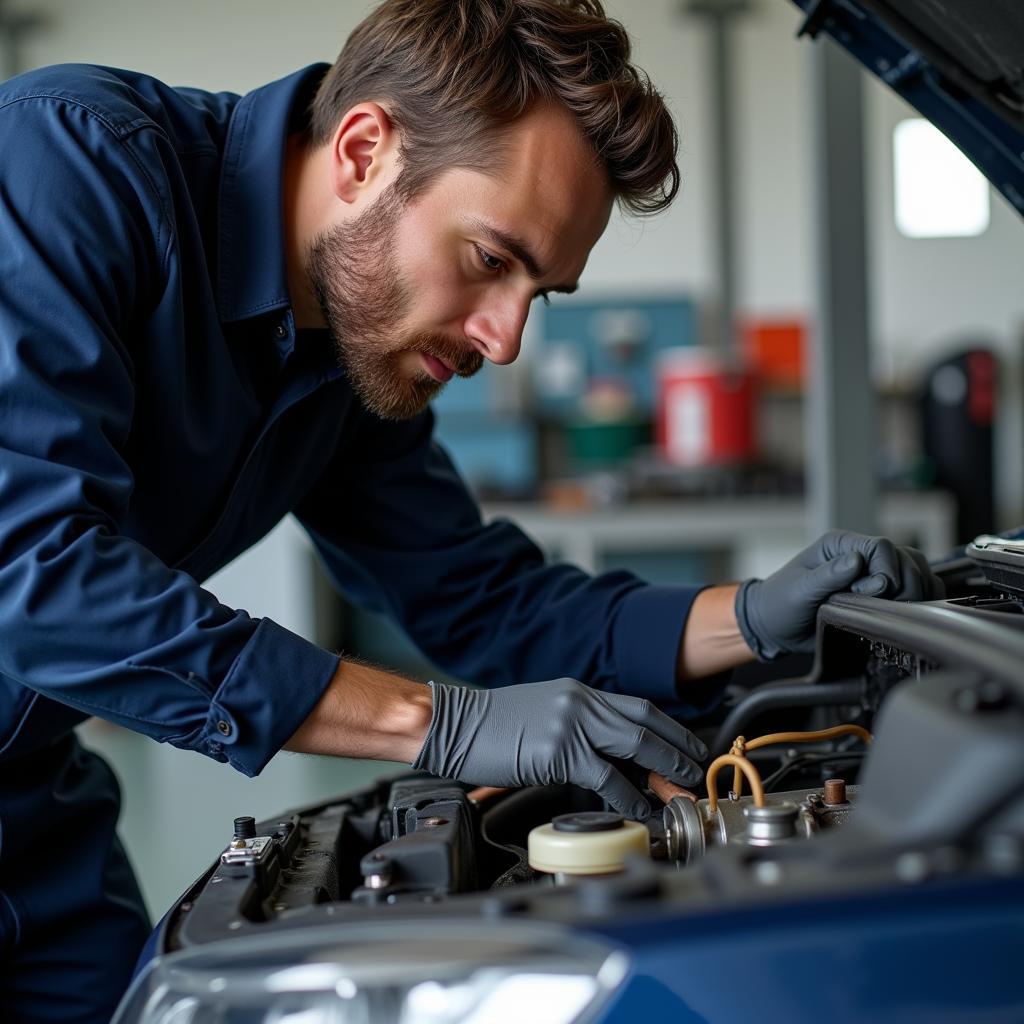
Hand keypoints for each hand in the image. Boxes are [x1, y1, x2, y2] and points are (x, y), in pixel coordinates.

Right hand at [412, 678, 706, 818]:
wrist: (455, 724)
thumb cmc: (492, 725)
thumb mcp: (543, 714)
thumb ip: (578, 727)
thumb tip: (609, 757)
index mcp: (579, 691)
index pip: (638, 707)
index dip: (669, 728)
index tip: (688, 746)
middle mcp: (581, 701)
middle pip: (645, 723)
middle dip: (678, 748)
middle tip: (697, 770)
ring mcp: (572, 724)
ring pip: (635, 744)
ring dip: (665, 768)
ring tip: (680, 789)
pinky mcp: (559, 752)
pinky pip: (607, 776)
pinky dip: (629, 795)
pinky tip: (640, 809)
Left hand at [735, 529, 944, 660]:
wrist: (776, 627)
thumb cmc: (780, 604)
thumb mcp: (799, 590)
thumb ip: (829, 576)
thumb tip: (857, 560)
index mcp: (840, 545)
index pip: (882, 547)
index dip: (886, 572)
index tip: (872, 595)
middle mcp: (860, 554)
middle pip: (906, 559)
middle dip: (903, 585)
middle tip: (881, 608)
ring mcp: (873, 573)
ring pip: (916, 571)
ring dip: (915, 592)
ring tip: (895, 612)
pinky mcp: (881, 593)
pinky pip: (915, 588)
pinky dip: (921, 599)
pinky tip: (910, 614)